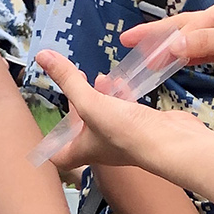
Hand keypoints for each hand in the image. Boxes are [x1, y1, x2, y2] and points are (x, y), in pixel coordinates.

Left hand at [34, 49, 184, 166]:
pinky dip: (120, 96)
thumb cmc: (127, 133)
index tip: (49, 125)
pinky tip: (122, 82)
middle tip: (76, 83)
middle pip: (81, 130)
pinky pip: (125, 110)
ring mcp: (122, 138)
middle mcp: (101, 147)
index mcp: (84, 150)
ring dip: (99, 97)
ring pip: (104, 117)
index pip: (59, 157)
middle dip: (77, 105)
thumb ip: (68, 80)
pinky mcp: (140, 127)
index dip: (51, 144)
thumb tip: (43, 57)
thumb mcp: (90, 102)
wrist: (170, 142)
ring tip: (100, 78)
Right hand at [121, 0, 213, 103]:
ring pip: (195, 43)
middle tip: (126, 46)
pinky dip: (189, 60)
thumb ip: (211, 44)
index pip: (190, 25)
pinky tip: (173, 65)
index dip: (161, 38)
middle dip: (157, 38)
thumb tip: (173, 47)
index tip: (134, 50)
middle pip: (187, 29)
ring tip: (142, 58)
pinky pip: (207, 55)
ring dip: (170, 50)